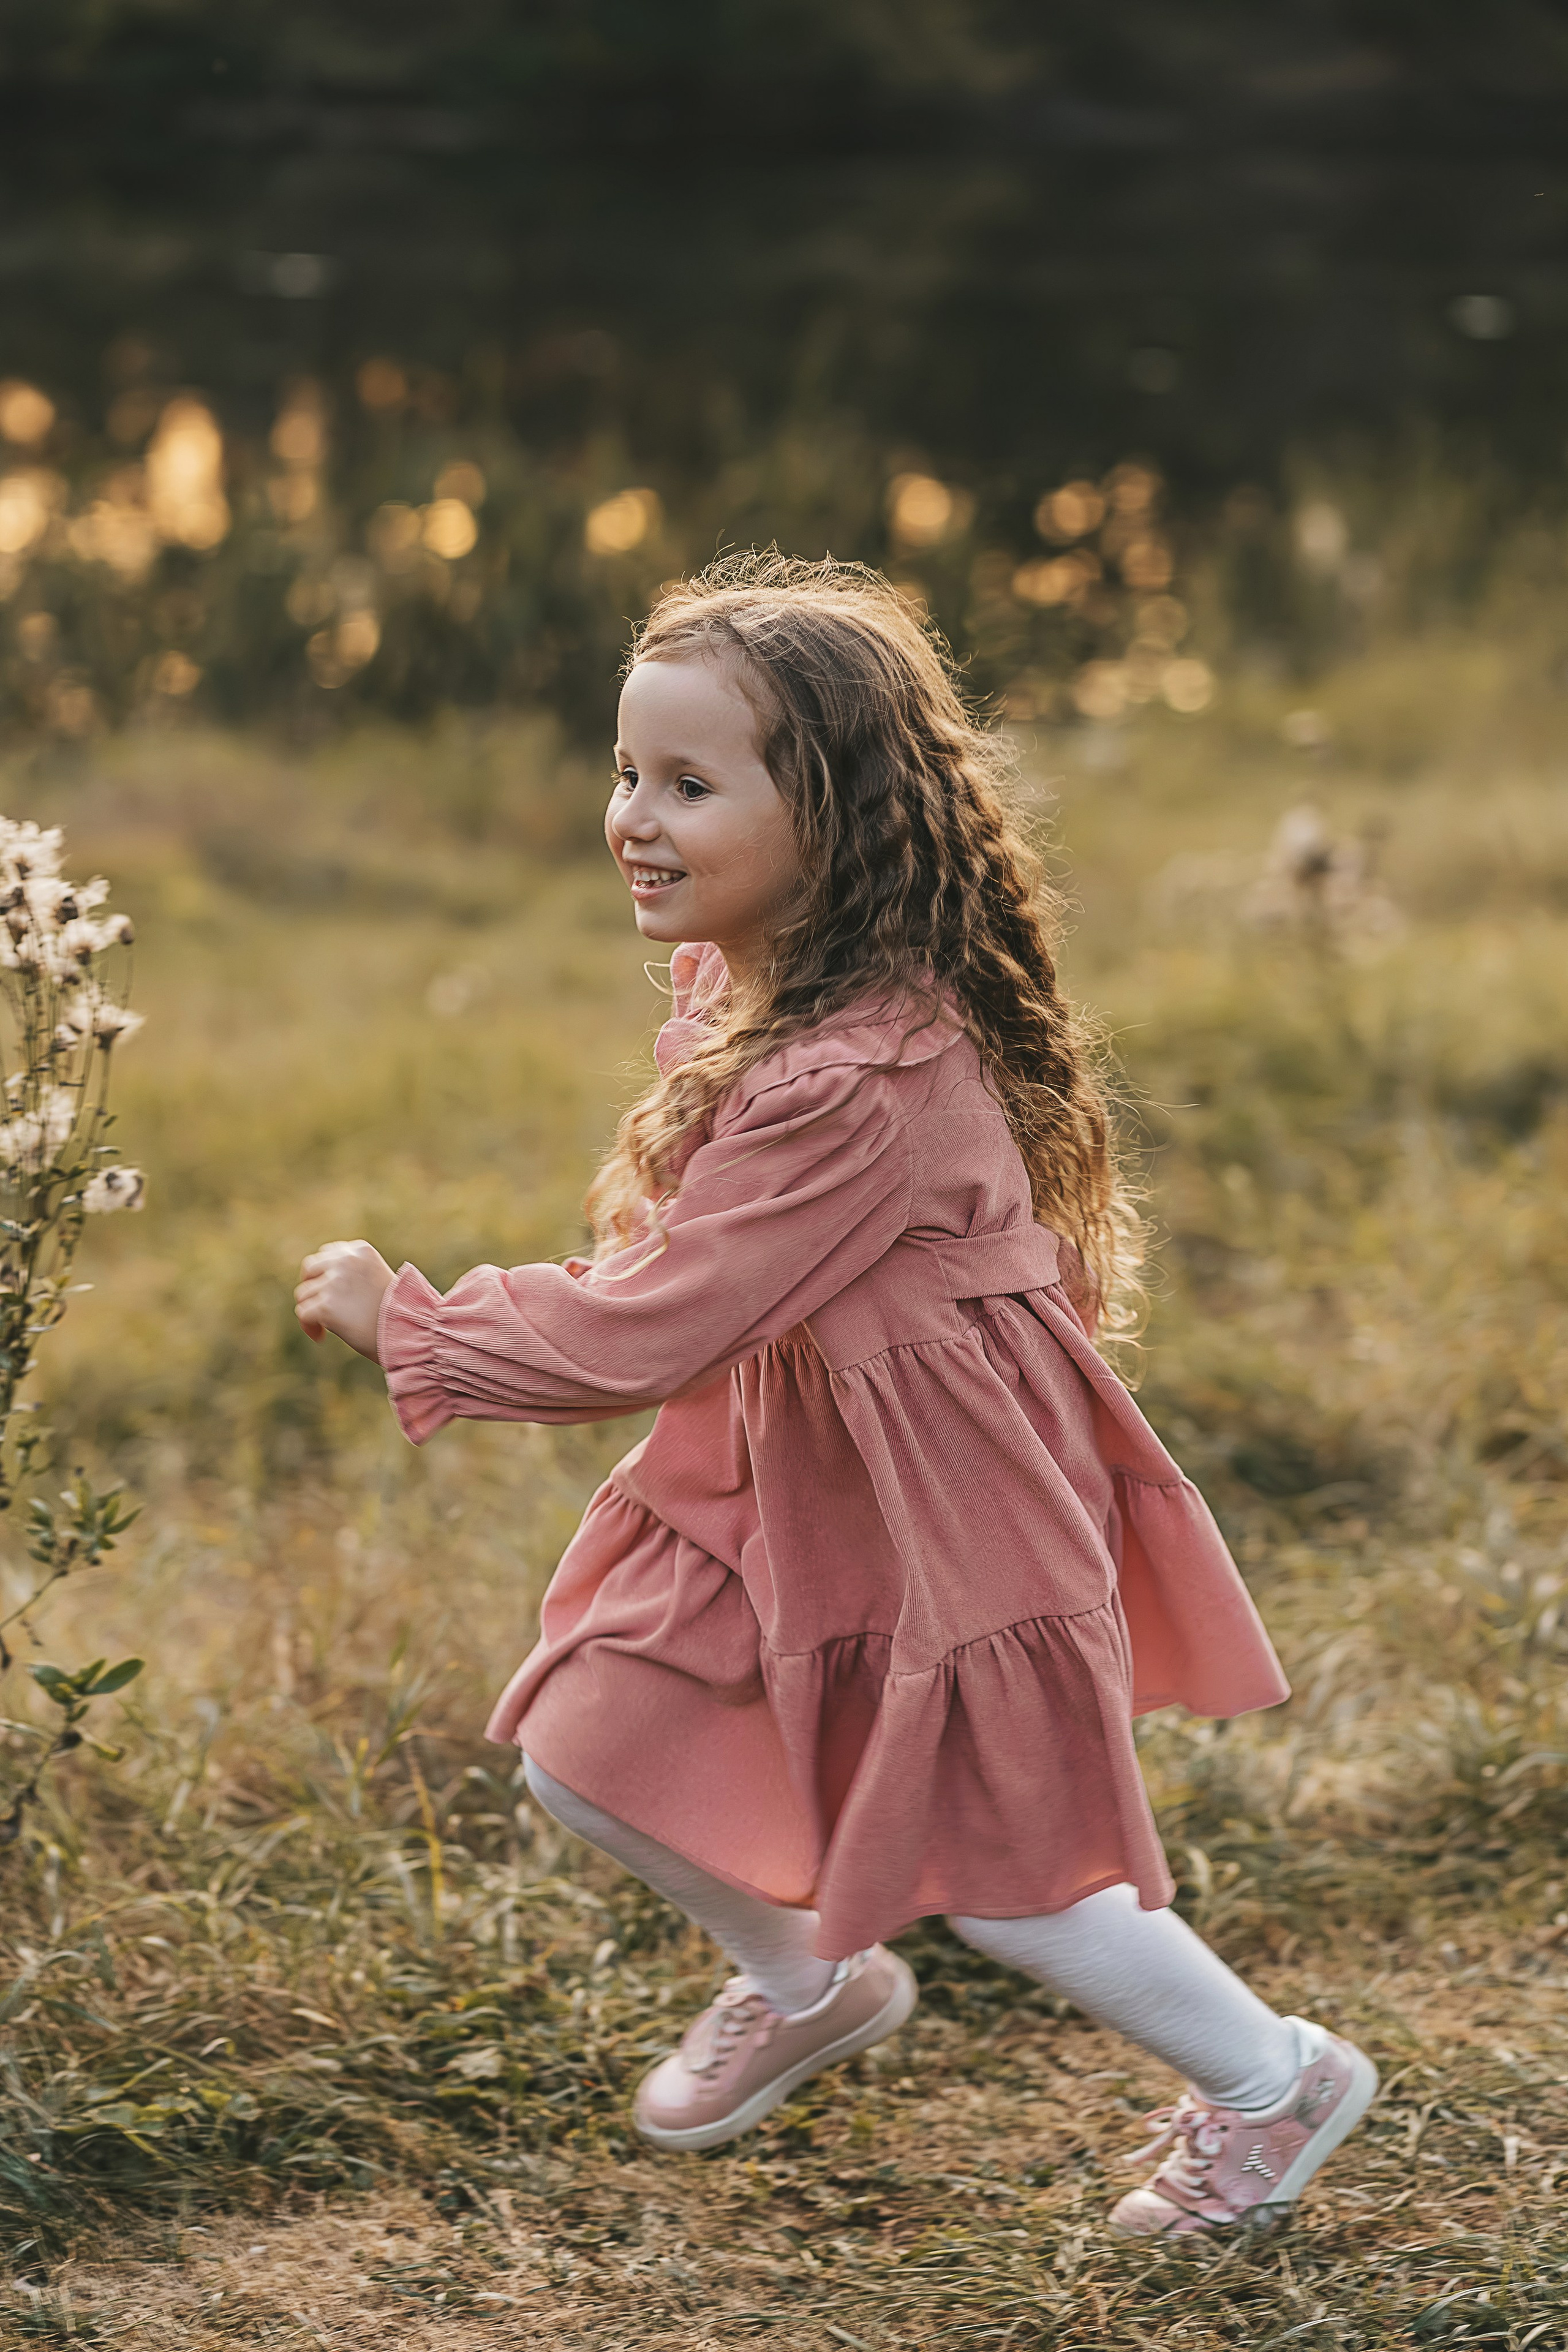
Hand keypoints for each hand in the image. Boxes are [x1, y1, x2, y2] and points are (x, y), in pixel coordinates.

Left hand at [295, 1240, 395, 1360]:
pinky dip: (309, 1327)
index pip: (329, 1254)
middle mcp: (345, 1261)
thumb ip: (352, 1274)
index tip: (332, 1291)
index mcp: (361, 1250)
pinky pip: (303, 1313)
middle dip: (312, 1286)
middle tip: (320, 1305)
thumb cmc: (399, 1312)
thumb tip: (321, 1283)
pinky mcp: (325, 1306)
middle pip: (310, 1268)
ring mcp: (334, 1283)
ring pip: (304, 1294)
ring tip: (325, 1326)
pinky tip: (321, 1336)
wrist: (409, 1331)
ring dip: (312, 1309)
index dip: (326, 1273)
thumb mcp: (377, 1279)